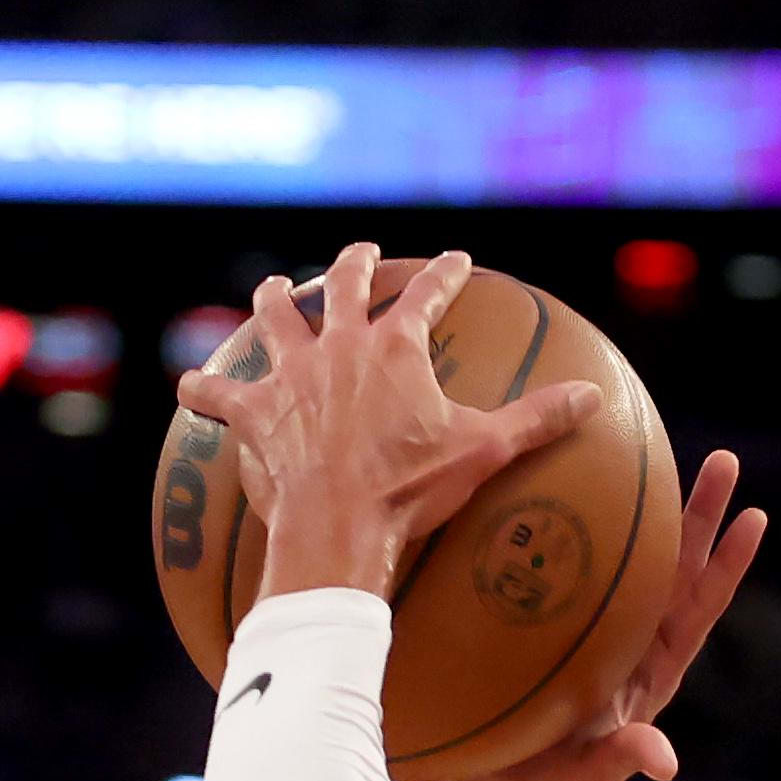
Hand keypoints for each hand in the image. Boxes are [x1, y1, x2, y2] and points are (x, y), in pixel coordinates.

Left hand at [174, 244, 599, 599]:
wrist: (339, 524)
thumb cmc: (411, 490)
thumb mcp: (483, 452)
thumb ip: (537, 419)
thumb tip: (593, 399)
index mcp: (394, 346)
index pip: (426, 296)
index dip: (444, 276)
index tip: (456, 261)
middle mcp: (338, 346)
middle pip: (342, 287)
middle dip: (352, 266)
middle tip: (358, 256)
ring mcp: (290, 376)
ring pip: (275, 321)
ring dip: (272, 302)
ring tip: (270, 290)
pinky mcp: (253, 414)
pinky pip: (218, 396)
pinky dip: (202, 390)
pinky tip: (187, 385)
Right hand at [441, 449, 771, 780]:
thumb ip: (614, 765)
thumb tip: (663, 759)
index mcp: (649, 673)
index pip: (697, 611)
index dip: (725, 566)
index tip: (755, 517)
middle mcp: (632, 642)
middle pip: (677, 570)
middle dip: (702, 516)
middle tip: (724, 461)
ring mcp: (597, 630)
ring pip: (633, 559)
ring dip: (651, 508)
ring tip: (659, 449)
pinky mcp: (555, 623)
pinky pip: (578, 566)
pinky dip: (585, 525)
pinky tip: (575, 484)